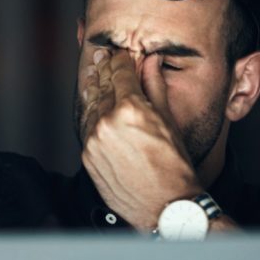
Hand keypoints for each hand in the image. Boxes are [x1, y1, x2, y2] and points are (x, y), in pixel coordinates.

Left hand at [80, 48, 202, 231]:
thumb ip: (155, 87)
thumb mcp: (168, 120)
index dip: (119, 59)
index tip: (118, 53)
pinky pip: (86, 129)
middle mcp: (108, 122)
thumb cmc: (174, 166)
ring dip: (93, 90)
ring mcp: (94, 141)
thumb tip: (150, 62)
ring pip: (90, 107)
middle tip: (101, 57)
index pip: (120, 72)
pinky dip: (89, 116)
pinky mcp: (87, 157)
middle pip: (102, 87)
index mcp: (131, 109)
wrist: (164, 205)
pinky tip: (92, 107)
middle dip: (104, 70)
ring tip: (93, 76)